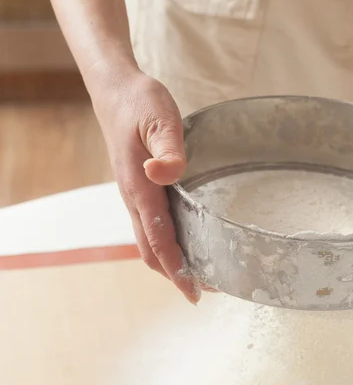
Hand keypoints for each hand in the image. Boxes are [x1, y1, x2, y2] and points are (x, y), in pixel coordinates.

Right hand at [90, 67, 201, 303]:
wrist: (115, 91)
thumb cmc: (140, 103)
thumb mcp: (159, 118)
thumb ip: (167, 147)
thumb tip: (167, 173)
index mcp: (140, 189)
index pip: (159, 240)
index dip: (177, 269)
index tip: (194, 293)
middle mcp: (134, 199)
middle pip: (152, 251)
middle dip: (177, 274)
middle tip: (206, 290)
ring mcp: (135, 197)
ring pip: (149, 242)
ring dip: (172, 263)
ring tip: (201, 274)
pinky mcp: (139, 191)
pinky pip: (150, 228)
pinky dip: (167, 245)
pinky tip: (187, 243)